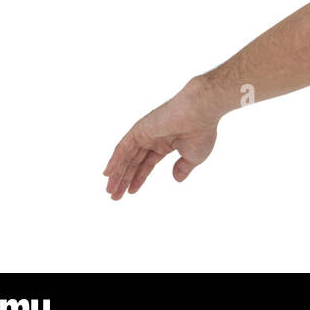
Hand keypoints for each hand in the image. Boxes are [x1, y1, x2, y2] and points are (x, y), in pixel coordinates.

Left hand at [103, 78, 220, 198]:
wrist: (200, 112)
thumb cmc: (201, 132)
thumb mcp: (194, 157)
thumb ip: (183, 168)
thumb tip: (176, 179)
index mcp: (166, 143)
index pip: (147, 163)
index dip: (139, 178)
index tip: (131, 191)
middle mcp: (153, 137)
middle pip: (134, 162)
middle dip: (124, 179)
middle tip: (114, 196)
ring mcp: (145, 133)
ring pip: (126, 156)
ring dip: (117, 173)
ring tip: (109, 191)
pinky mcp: (140, 129)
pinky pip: (123, 147)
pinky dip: (115, 160)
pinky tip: (107, 174)